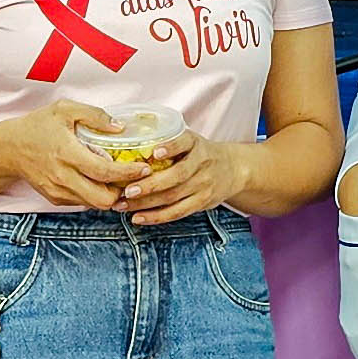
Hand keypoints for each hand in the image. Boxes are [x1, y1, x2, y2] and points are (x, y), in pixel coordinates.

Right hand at [0, 100, 125, 210]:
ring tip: (119, 179)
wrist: (9, 149)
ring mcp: (59, 191)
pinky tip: (99, 180)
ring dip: (110, 195)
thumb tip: (121, 127)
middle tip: (133, 178)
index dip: (129, 173)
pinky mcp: (55, 198)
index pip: (105, 172)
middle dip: (123, 191)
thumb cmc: (37, 126)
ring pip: (95, 204)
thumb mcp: (65, 109)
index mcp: (67, 154)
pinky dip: (95, 194)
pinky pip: (83, 202)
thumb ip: (95, 116)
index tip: (144, 168)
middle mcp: (63, 177)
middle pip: (103, 199)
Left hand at [118, 131, 247, 225]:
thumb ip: (167, 143)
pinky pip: (177, 212)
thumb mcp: (190, 141)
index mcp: (195, 144)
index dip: (169, 148)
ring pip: (173, 197)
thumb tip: (126, 146)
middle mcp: (201, 164)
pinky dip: (156, 217)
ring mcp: (203, 185)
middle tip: (126, 191)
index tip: (153, 153)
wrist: (234, 169)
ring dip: (146, 204)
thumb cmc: (200, 153)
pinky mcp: (202, 202)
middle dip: (149, 185)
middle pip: (176, 176)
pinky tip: (138, 218)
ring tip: (122, 206)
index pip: (183, 143)